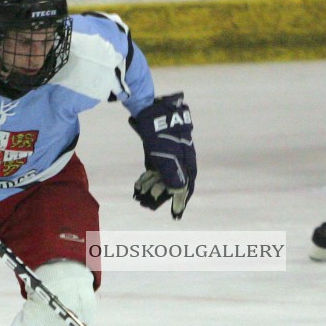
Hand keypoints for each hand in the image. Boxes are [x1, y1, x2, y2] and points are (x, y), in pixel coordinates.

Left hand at [129, 93, 196, 219]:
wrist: (150, 111)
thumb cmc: (161, 134)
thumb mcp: (166, 155)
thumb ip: (172, 174)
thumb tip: (178, 191)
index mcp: (187, 161)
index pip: (186, 186)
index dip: (181, 201)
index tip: (176, 215)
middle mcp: (181, 160)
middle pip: (173, 183)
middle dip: (160, 195)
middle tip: (147, 205)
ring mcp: (169, 155)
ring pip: (162, 177)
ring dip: (152, 187)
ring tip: (139, 196)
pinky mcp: (158, 151)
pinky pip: (155, 169)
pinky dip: (148, 177)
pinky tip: (138, 184)